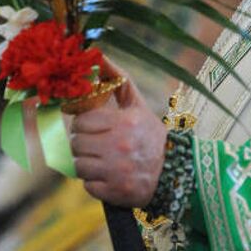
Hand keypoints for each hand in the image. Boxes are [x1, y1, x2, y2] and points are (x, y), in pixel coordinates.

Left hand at [70, 61, 167, 207]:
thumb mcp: (138, 106)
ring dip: (87, 163)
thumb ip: (118, 80)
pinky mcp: (115, 192)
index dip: (84, 124)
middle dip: (83, 143)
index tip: (92, 127)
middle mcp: (118, 146)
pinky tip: (107, 175)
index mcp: (123, 123)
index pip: (81, 121)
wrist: (174, 173)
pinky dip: (94, 182)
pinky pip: (87, 186)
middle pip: (76, 143)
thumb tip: (99, 57)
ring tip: (101, 160)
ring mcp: (116, 171)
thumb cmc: (151, 135)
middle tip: (95, 143)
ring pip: (79, 165)